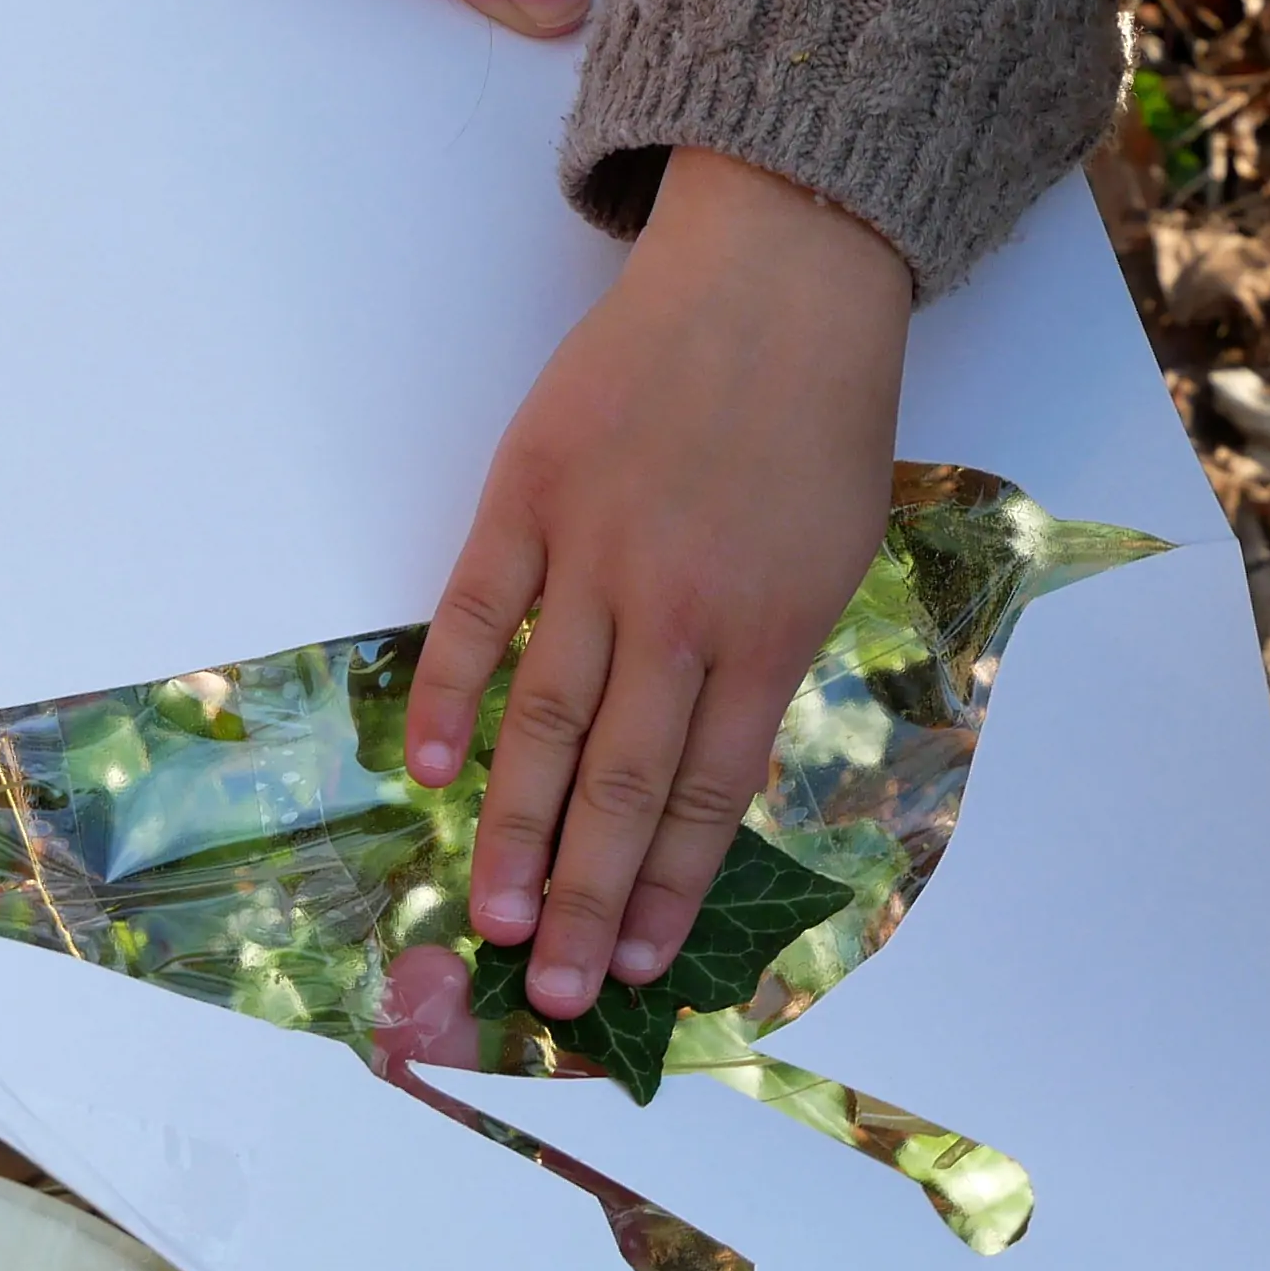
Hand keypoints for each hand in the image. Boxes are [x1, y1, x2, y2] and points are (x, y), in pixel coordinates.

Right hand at [408, 148, 911, 1016]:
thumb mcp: (835, 557)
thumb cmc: (819, 419)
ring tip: (494, 923)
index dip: (668, 889)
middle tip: (556, 995)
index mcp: (770, 629)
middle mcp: (681, 606)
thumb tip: (699, 770)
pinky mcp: (531, 490)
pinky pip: (478, 613)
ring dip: (515, 833)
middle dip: (587, 903)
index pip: (705, 793)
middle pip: (619, 784)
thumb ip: (765, 662)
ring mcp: (597, 548)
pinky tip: (435, 772)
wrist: (780, 275)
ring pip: (544, 721)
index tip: (642, 969)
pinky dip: (453, 694)